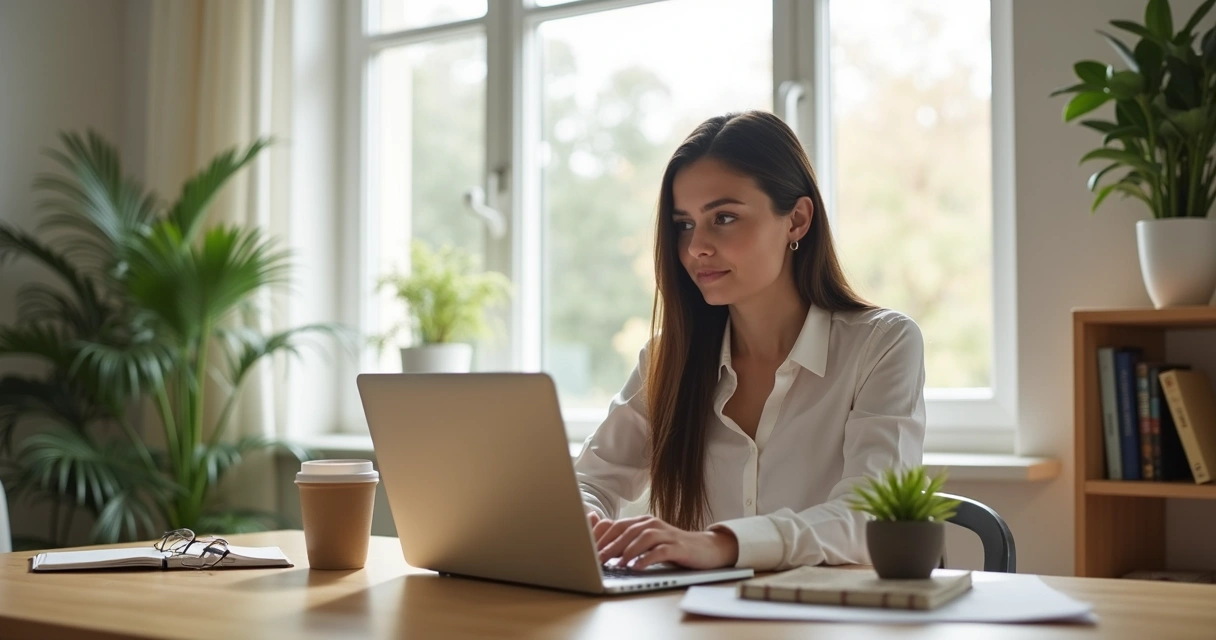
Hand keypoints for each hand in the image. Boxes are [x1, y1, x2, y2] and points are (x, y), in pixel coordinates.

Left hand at [586, 513, 738, 570]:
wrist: (705, 549)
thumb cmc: (672, 547)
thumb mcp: (648, 543)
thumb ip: (629, 542)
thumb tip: (603, 551)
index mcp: (643, 521)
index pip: (617, 525)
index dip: (602, 537)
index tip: (588, 550)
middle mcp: (653, 524)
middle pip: (627, 531)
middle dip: (610, 545)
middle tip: (597, 559)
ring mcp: (666, 534)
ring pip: (643, 538)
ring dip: (627, 551)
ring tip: (616, 565)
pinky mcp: (678, 546)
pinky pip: (660, 551)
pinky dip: (647, 558)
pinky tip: (637, 567)